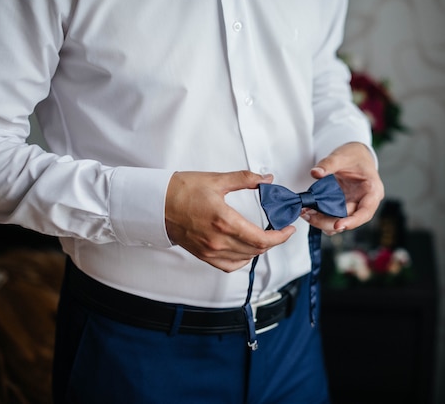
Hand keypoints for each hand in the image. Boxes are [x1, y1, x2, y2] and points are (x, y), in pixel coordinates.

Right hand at [165, 171, 295, 271]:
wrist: (156, 203)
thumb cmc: (181, 190)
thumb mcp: (217, 180)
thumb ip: (245, 179)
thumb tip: (266, 179)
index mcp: (225, 221)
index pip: (262, 239)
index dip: (280, 236)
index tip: (289, 229)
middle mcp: (219, 240)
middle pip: (256, 249)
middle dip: (274, 241)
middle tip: (281, 230)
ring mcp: (210, 250)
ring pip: (245, 258)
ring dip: (259, 249)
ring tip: (265, 236)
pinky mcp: (203, 254)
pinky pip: (229, 266)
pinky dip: (242, 260)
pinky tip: (246, 250)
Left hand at [303, 142, 383, 234]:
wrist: (355, 155)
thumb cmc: (354, 155)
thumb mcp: (342, 156)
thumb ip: (328, 164)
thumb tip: (315, 172)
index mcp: (372, 190)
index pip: (365, 212)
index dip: (352, 221)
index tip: (337, 225)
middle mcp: (364, 202)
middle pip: (349, 219)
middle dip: (328, 222)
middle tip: (308, 215)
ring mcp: (353, 206)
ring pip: (339, 221)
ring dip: (322, 221)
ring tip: (306, 213)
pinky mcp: (343, 207)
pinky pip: (333, 217)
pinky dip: (320, 217)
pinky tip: (309, 211)